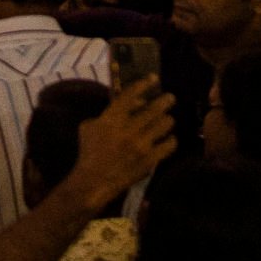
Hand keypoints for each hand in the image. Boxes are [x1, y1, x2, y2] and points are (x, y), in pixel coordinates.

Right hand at [68, 78, 176, 202]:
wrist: (93, 181)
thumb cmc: (89, 152)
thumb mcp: (88, 126)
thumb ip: (106, 113)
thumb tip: (131, 105)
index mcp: (111, 118)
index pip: (131, 94)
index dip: (145, 84)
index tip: (154, 78)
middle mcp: (128, 128)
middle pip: (154, 108)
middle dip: (166, 100)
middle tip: (170, 98)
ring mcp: (140, 145)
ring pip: (165, 124)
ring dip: (168, 120)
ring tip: (168, 120)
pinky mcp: (149, 160)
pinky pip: (169, 145)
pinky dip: (171, 140)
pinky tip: (169, 139)